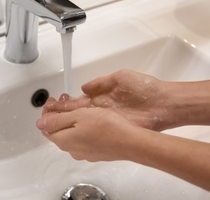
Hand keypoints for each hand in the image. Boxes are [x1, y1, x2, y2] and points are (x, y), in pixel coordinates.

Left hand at [36, 106, 140, 161]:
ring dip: (69, 120)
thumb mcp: (78, 117)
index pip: (45, 127)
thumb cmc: (105, 126)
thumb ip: (57, 120)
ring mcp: (84, 153)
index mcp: (63, 140)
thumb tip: (40, 123)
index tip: (53, 100)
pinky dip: (80, 127)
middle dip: (58, 114)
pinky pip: (81, 138)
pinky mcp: (95, 153)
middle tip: (65, 98)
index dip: (46, 112)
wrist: (130, 142)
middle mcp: (71, 150)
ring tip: (77, 106)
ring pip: (70, 134)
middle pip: (57, 131)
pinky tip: (89, 119)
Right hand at [43, 69, 174, 130]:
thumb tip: (83, 87)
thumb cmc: (145, 88)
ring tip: (50, 123)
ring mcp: (106, 120)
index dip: (63, 103)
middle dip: (59, 114)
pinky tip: (68, 133)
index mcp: (100, 96)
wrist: (164, 103)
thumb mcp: (120, 77)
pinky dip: (80, 131)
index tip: (51, 102)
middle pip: (75, 113)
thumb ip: (100, 82)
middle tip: (45, 114)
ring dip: (66, 123)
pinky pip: (94, 130)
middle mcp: (100, 110)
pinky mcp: (113, 128)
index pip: (76, 101)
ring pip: (81, 123)